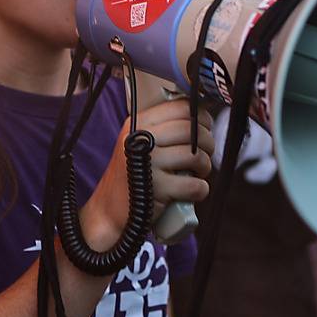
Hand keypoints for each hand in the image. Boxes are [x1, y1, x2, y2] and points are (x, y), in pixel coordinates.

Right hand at [87, 99, 212, 239]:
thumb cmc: (132, 174)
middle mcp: (142, 139)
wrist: (108, 209)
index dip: (202, 117)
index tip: (206, 129)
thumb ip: (163, 127)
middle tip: (205, 154)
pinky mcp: (157, 189)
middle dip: (208, 144)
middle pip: (192, 130)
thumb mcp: (138, 141)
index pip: (181, 107)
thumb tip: (202, 116)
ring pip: (197, 156)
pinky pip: (195, 185)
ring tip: (198, 172)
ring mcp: (150, 163)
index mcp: (139, 122)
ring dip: (205, 166)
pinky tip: (192, 191)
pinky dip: (201, 190)